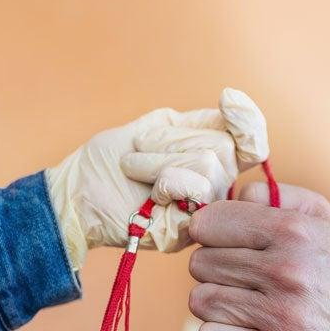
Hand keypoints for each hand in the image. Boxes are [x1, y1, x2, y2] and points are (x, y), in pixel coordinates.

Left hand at [46, 88, 267, 267]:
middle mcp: (216, 189)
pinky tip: (149, 193)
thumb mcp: (157, 127)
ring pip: (209, 165)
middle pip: (224, 146)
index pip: (252, 142)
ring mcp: (206, 213)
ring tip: (134, 168)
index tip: (228, 99)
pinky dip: (167, 179)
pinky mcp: (191, 231)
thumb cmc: (111, 159)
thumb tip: (235, 100)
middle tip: (140, 149)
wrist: (77, 191)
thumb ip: (199, 120)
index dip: (249, 120)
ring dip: (160, 158)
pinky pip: (198, 189)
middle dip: (174, 140)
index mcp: (212, 162)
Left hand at [188, 183, 329, 330]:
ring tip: (247, 306)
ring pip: (201, 301)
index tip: (223, 244)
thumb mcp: (318, 216)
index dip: (210, 233)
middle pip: (200, 264)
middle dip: (215, 270)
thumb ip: (272, 195)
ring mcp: (284, 318)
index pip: (209, 223)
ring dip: (216, 305)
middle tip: (244, 280)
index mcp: (295, 231)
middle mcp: (289, 272)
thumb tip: (230, 197)